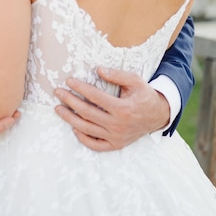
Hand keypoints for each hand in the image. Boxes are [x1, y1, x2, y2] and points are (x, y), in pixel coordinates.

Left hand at [54, 67, 169, 151]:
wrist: (158, 115)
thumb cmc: (144, 95)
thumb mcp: (135, 80)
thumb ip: (117, 75)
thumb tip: (98, 69)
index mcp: (123, 108)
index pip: (95, 97)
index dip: (80, 88)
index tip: (69, 81)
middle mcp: (118, 125)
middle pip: (87, 113)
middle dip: (70, 101)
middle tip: (58, 92)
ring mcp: (116, 137)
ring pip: (87, 129)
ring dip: (70, 118)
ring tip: (58, 109)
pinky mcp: (116, 145)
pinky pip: (96, 145)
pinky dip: (83, 138)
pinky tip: (74, 127)